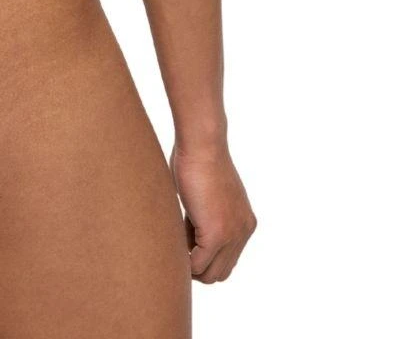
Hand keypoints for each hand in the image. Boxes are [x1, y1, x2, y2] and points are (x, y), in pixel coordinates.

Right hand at [170, 137, 256, 283]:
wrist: (201, 144)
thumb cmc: (198, 160)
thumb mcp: (209, 196)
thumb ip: (207, 217)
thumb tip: (189, 241)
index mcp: (244, 222)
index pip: (226, 260)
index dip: (203, 256)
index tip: (186, 238)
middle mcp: (243, 231)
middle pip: (220, 273)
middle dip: (197, 265)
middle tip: (180, 241)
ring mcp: (232, 235)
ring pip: (210, 275)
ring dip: (190, 265)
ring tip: (178, 235)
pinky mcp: (216, 235)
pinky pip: (197, 265)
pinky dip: (184, 260)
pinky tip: (175, 235)